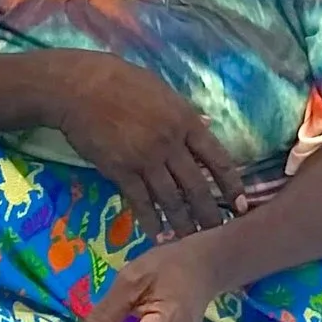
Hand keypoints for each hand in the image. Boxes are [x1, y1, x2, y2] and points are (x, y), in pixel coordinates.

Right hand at [52, 51, 246, 236]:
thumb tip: (207, 125)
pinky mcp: (120, 171)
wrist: (80, 87)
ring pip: (171, 199)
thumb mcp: (163, 90)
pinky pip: (140, 202)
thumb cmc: (122, 82)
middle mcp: (170, 144)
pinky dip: (151, 220)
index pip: (218, 159)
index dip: (232, 185)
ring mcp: (145, 159)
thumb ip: (185, 113)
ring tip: (191, 239)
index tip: (241, 203)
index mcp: (186, 121)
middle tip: (218, 231)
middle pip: (197, 186)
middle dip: (210, 213)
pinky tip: (157, 234)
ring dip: (183, 223)